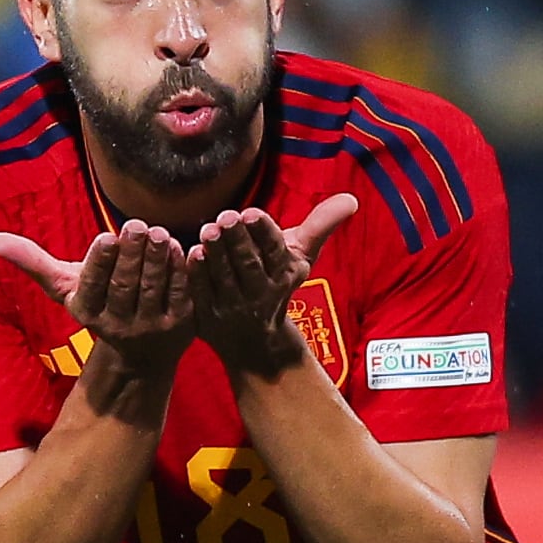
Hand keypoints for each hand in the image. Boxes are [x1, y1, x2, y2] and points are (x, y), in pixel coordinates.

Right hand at [0, 220, 201, 375]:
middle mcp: (118, 325)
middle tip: (138, 225)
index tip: (106, 238)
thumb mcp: (66, 286)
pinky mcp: (181, 326)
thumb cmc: (100, 304)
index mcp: (88, 312)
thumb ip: (34, 262)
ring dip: (157, 260)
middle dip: (131, 255)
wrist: (140, 353)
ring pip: (153, 289)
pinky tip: (181, 248)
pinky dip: (180, 271)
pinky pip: (181, 295)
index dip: (100, 264)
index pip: (93, 287)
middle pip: (124, 286)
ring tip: (159, 232)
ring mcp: (151, 329)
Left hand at [189, 194, 359, 377]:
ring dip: (216, 253)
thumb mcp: (301, 257)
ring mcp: (234, 308)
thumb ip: (321, 225)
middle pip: (249, 263)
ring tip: (208, 230)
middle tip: (225, 216)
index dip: (263, 231)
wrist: (255, 343)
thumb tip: (351, 200)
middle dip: (238, 239)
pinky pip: (202, 293)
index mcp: (285, 274)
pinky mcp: (209, 318)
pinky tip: (191, 253)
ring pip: (224, 277)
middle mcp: (262, 293)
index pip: (275, 250)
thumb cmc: (276, 284)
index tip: (251, 212)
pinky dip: (197, 274)